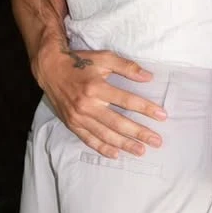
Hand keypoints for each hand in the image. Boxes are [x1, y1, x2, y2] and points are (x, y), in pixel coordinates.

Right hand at [33, 39, 165, 158]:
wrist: (50, 69)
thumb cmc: (80, 62)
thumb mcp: (103, 58)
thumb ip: (126, 67)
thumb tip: (148, 77)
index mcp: (96, 87)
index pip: (126, 100)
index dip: (145, 108)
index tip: (162, 115)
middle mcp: (87, 105)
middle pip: (118, 122)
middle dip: (139, 133)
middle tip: (156, 141)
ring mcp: (78, 117)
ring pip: (104, 134)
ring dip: (124, 144)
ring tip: (141, 151)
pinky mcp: (72, 124)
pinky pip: (88, 139)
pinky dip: (102, 148)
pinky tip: (115, 154)